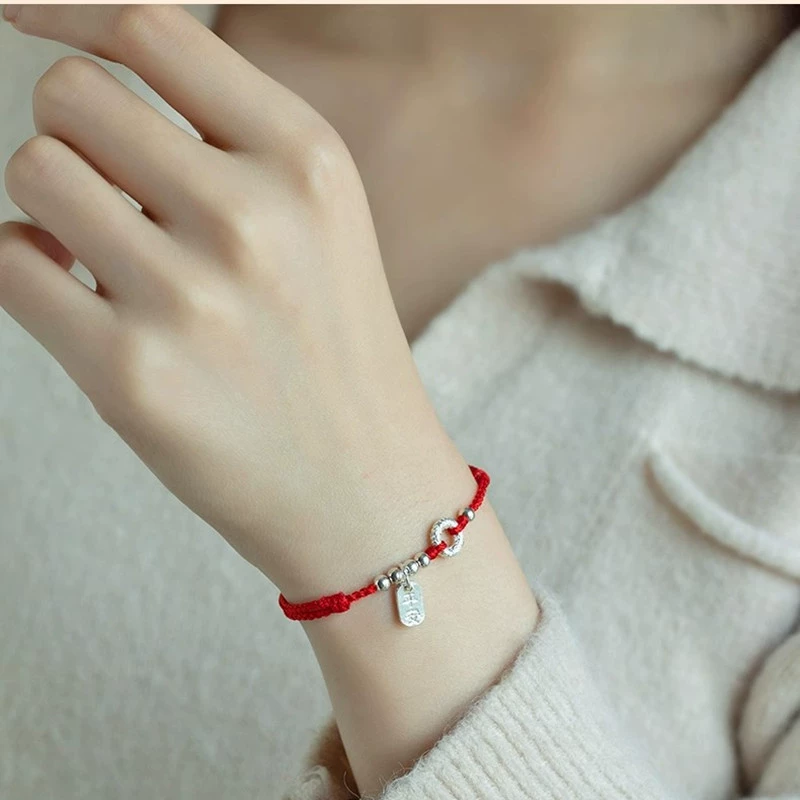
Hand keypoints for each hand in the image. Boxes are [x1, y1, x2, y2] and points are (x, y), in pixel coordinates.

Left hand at [0, 5, 469, 594]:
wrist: (366, 486)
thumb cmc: (338, 351)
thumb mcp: (323, 224)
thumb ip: (230, 144)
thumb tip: (90, 80)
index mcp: (309, 165)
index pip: (154, 30)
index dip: (76, 15)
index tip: (27, 18)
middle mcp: (253, 219)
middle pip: (73, 96)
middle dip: (73, 131)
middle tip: (110, 188)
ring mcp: (191, 299)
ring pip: (34, 171)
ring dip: (51, 203)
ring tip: (101, 250)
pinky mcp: (133, 377)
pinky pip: (11, 263)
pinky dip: (29, 269)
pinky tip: (80, 299)